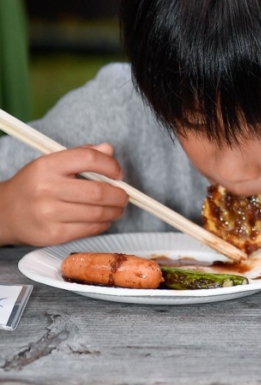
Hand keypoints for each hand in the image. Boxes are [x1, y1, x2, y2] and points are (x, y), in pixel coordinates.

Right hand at [0, 143, 128, 245]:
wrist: (5, 213)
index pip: (88, 159)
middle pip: (98, 192)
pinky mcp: (53, 234)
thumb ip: (81, 154)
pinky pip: (89, 229)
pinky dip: (103, 224)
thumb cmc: (34, 185)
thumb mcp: (51, 163)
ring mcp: (49, 214)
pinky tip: (103, 219)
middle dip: (119, 195)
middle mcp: (46, 189)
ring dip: (115, 211)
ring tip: (116, 208)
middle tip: (124, 196)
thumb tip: (108, 150)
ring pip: (97, 213)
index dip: (111, 166)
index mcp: (48, 166)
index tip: (118, 173)